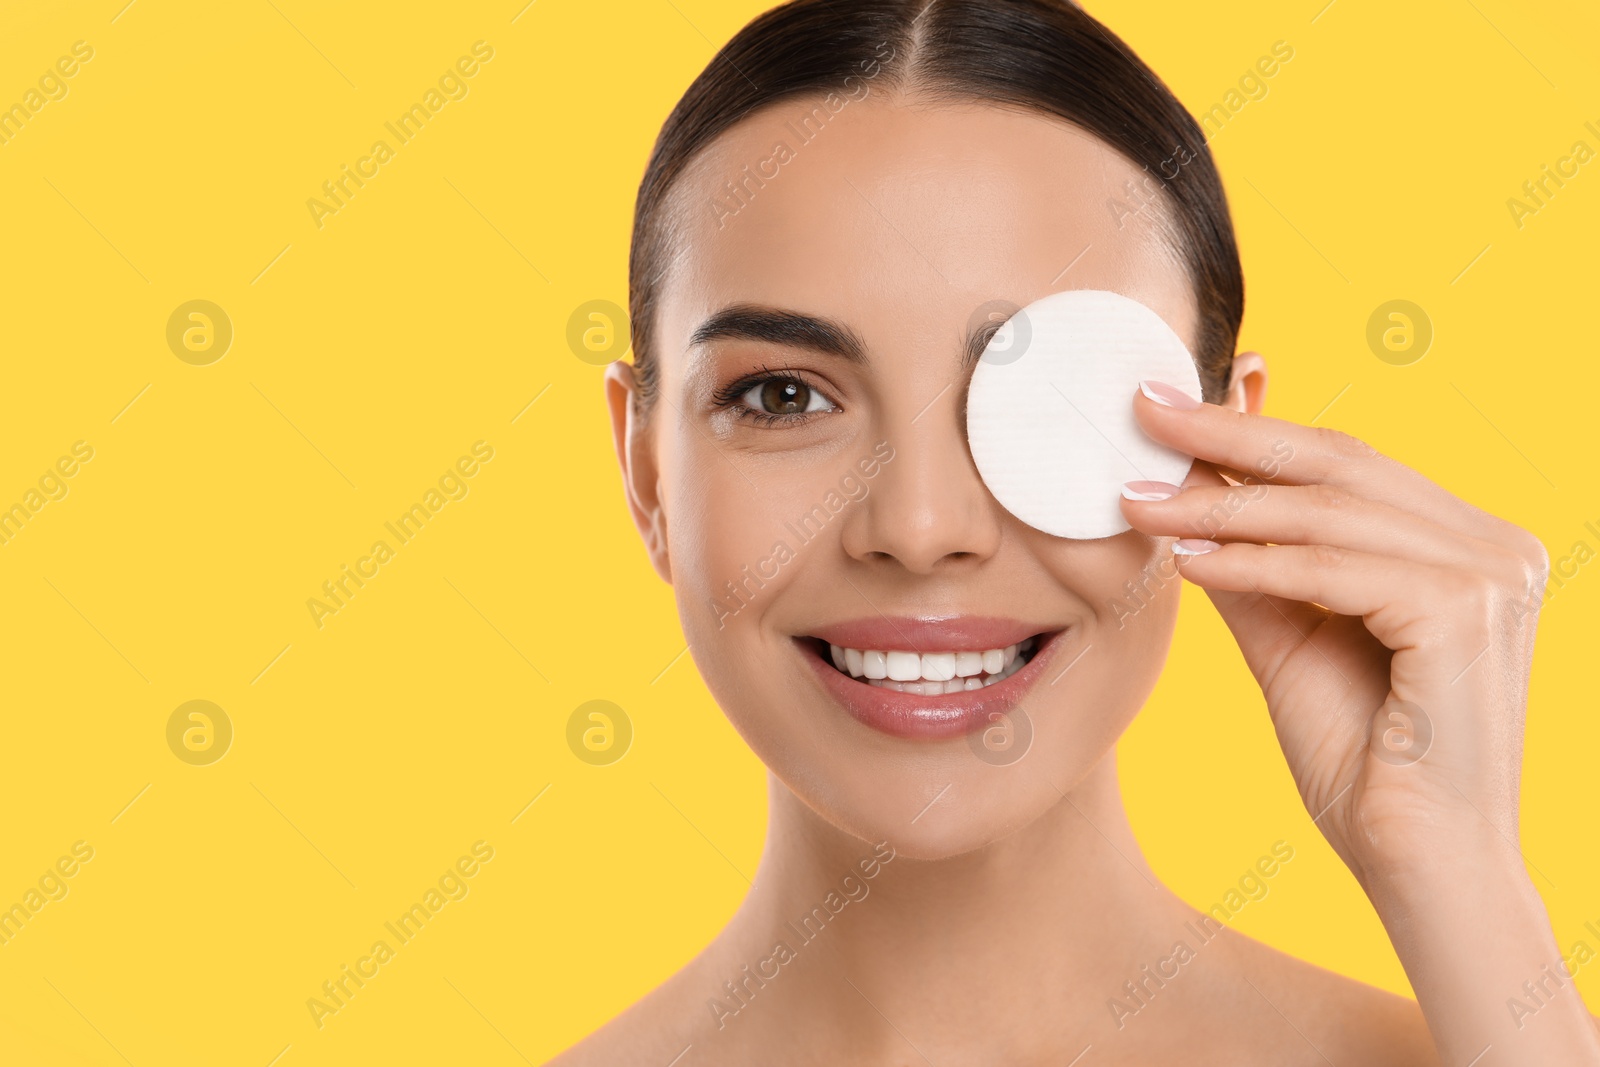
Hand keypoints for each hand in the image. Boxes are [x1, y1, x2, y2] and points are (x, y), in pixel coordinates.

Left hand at [1120, 380, 1550, 887]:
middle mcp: (1493, 546)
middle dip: (1231, 434)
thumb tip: (1183, 493)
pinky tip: (1186, 561)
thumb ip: (1251, 561)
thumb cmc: (1360, 759)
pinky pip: (1331, 569)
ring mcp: (1491, 575)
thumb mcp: (1289, 635)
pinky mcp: (1464, 613)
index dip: (1256, 426)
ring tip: (1139, 502)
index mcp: (1466, 544)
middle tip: (1145, 413)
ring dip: (1219, 506)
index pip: (1348, 463)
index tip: (1173, 403)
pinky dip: (1251, 562)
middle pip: (1340, 463)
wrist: (1415, 862)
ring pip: (1327, 513)